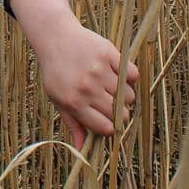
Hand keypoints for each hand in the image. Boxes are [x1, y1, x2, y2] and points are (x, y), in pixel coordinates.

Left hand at [9, 0, 140, 148]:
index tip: (110, 123)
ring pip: (129, 95)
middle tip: (112, 105)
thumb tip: (82, 150)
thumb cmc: (57, 73)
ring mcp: (99, 70)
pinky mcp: (108, 53)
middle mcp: (87, 88)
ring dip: (126, 95)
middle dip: (121, 114)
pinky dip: (130, 77)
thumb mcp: (58, 99)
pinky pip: (132, 74)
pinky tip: (119, 74)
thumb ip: (73, 124)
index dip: (111, 128)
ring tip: (113, 88)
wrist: (55, 38)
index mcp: (74, 102)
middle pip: (121, 114)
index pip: (105, 127)